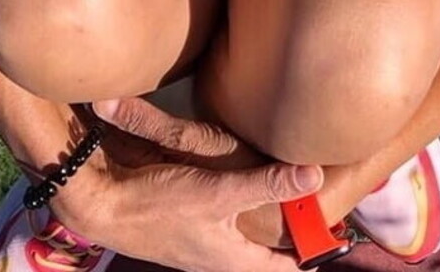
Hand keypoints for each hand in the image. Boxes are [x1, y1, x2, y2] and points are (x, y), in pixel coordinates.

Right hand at [55, 96, 321, 271]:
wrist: (103, 201)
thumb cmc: (160, 205)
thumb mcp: (218, 194)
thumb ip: (265, 185)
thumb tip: (315, 176)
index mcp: (233, 261)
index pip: (284, 271)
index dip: (310, 258)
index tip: (336, 240)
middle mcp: (220, 255)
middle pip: (265, 256)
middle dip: (290, 239)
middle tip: (317, 211)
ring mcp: (203, 239)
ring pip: (245, 237)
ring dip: (265, 222)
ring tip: (291, 197)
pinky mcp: (187, 218)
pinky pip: (225, 218)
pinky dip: (242, 204)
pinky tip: (245, 178)